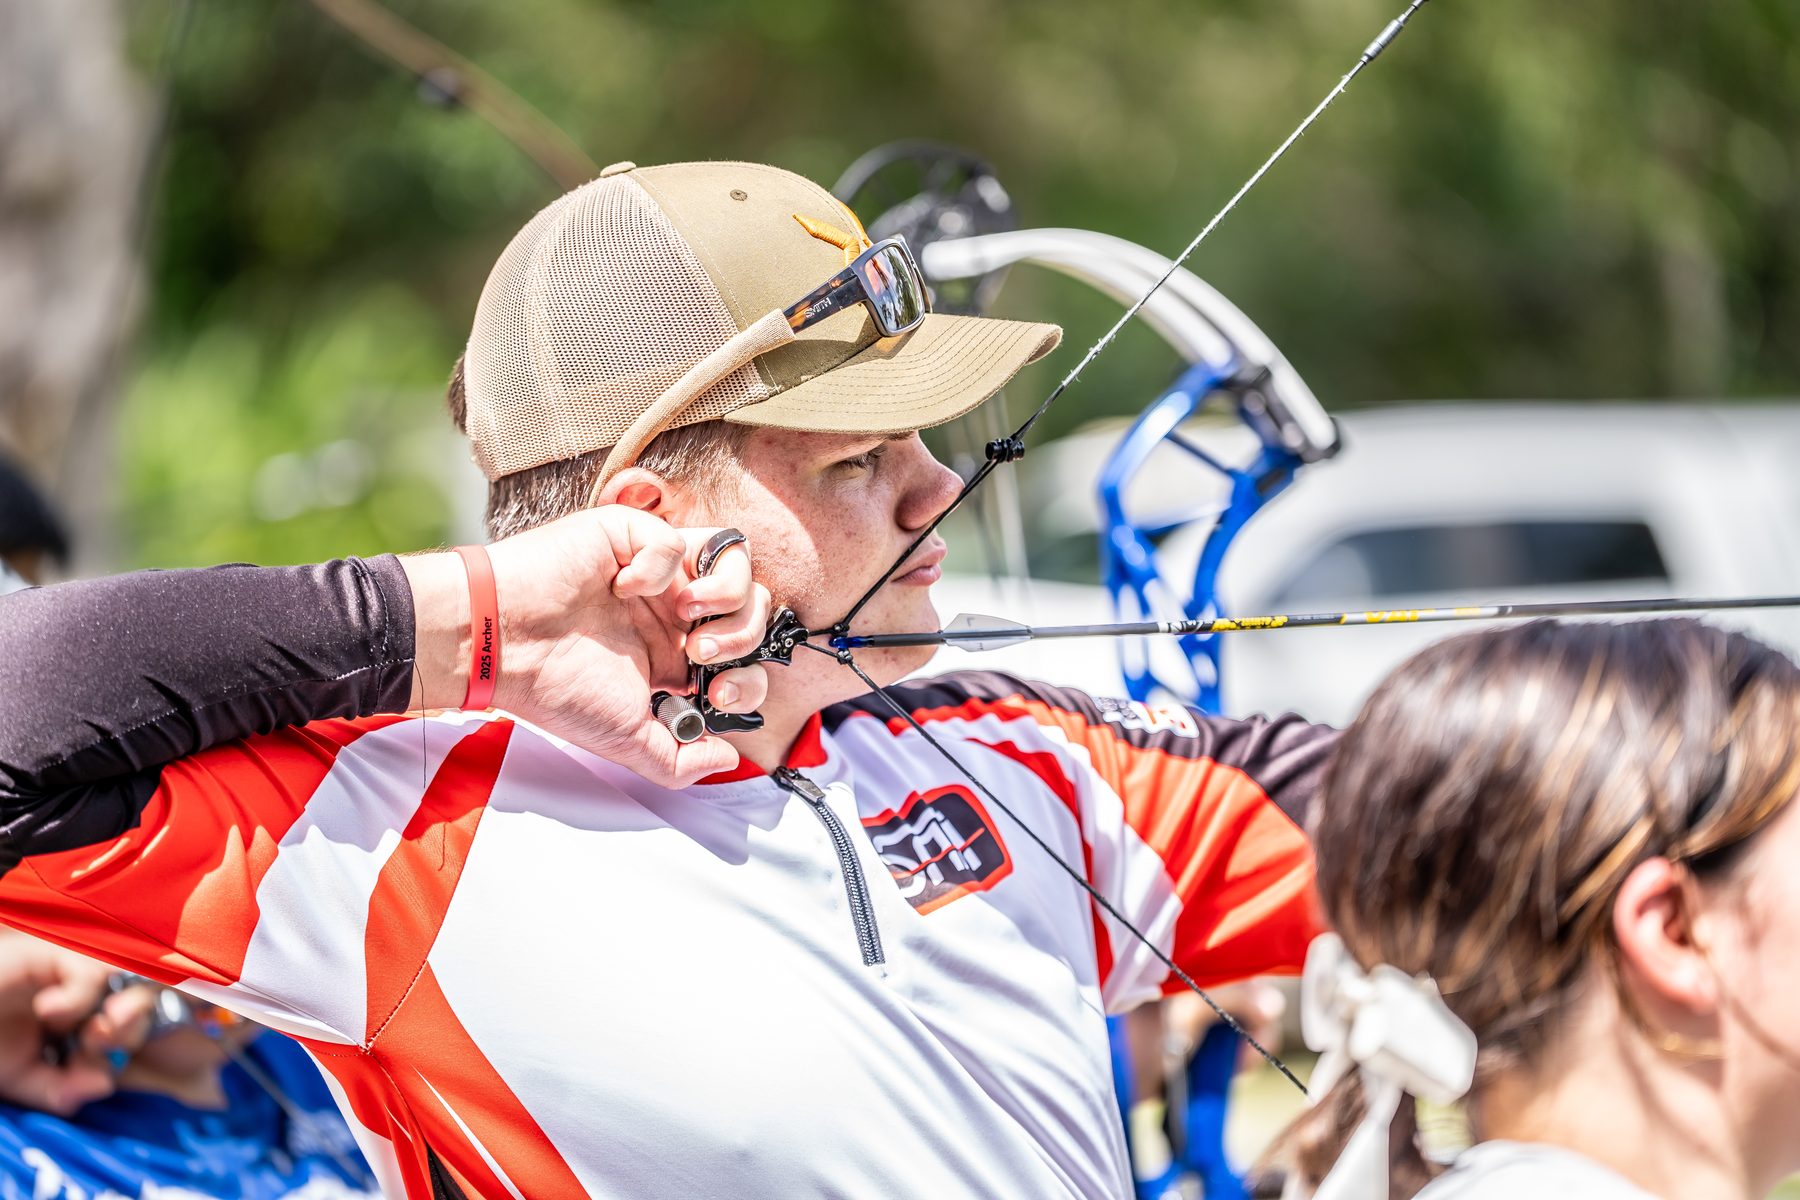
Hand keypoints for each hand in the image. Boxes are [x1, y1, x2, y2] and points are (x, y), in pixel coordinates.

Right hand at [0, 930, 154, 1114]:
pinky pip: (90, 971)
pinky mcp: (53, 954)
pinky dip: (77, 996)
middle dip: (129, 1032)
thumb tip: (104, 1085)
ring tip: (86, 1037)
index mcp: (83, 1023)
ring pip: (125, 985)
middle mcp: (86, 993)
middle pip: (140, 1004)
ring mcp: (72, 972)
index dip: (123, 1051)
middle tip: (97, 1049)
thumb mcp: (23, 1078)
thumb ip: (61, 1088)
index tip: (99, 1077)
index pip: (130, 1031)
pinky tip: (48, 1011)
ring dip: (114, 1017)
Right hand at [406, 507, 771, 786]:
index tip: (716, 695)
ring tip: (686, 617)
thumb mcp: (626, 739)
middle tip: (702, 655)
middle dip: (744, 634)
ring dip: (726, 593)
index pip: (745, 653)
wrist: (499, 648)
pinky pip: (677, 538)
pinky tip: (623, 588)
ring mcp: (655, 570)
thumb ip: (680, 760)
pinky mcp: (629, 536)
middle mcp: (671, 608)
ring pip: (734, 557)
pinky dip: (660, 565)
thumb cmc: (552, 689)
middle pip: (753, 602)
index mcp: (675, 652)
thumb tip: (731, 759)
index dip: (749, 674)